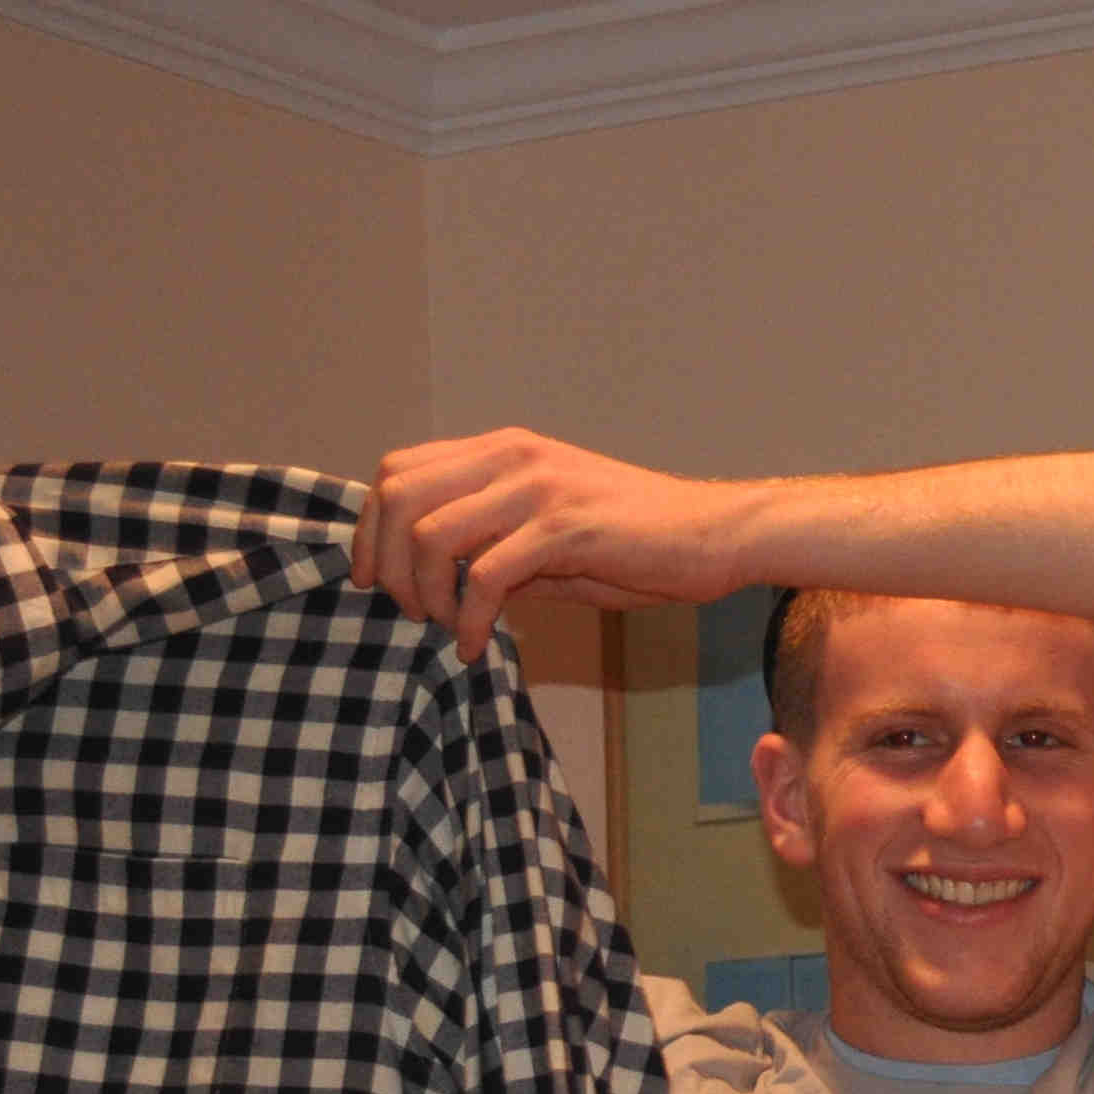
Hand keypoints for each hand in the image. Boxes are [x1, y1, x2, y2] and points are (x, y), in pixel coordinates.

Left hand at [355, 430, 759, 661]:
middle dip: (389, 564)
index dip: (373, 528)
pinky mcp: (565, 527)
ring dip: (427, 594)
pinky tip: (477, 643)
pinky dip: (468, 618)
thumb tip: (445, 582)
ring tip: (448, 628)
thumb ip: (497, 545)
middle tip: (412, 611)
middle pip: (399, 496)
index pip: (398, 471)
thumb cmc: (644, 543)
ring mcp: (537, 487)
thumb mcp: (554, 537)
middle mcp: (511, 456)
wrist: (720, 536)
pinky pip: (486, 574)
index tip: (380, 579)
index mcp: (503, 450)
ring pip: (431, 534)